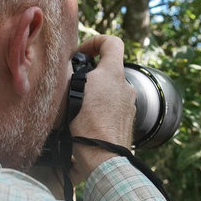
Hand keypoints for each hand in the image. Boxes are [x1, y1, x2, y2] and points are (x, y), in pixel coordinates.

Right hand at [69, 35, 135, 181]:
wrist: (103, 158)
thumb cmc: (87, 126)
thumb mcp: (72, 92)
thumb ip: (73, 74)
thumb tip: (71, 67)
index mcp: (113, 74)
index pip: (112, 42)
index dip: (95, 42)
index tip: (82, 54)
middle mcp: (126, 87)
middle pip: (108, 70)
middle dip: (91, 75)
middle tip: (74, 86)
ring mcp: (129, 105)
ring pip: (110, 91)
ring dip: (95, 95)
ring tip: (78, 109)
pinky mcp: (127, 120)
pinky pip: (113, 108)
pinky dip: (101, 110)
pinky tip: (87, 122)